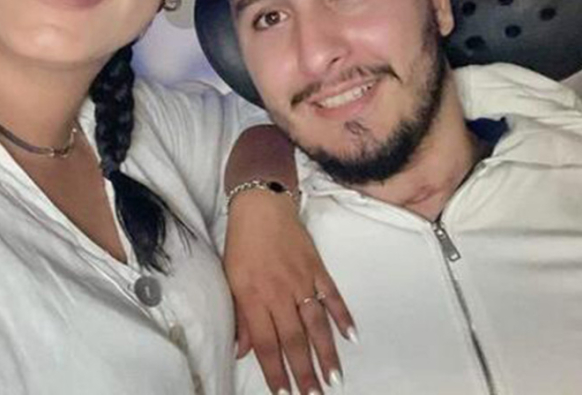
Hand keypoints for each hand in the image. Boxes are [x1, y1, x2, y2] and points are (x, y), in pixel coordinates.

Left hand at [224, 190, 355, 394]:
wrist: (261, 205)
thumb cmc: (241, 244)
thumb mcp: (230, 280)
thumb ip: (240, 318)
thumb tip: (243, 351)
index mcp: (254, 298)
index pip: (266, 343)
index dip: (276, 371)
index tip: (284, 394)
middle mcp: (279, 293)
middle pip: (294, 340)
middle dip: (304, 372)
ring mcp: (302, 280)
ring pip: (316, 324)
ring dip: (326, 354)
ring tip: (335, 379)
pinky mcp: (317, 268)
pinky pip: (332, 296)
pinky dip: (343, 316)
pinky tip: (351, 336)